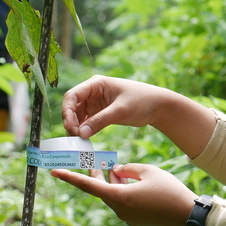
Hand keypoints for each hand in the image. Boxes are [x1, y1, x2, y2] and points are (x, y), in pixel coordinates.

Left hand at [51, 163, 197, 225]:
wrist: (187, 215)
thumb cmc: (169, 190)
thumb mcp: (148, 171)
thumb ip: (128, 169)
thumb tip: (116, 171)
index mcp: (120, 196)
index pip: (89, 185)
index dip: (71, 178)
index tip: (54, 172)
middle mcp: (119, 209)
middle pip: (101, 189)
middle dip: (98, 174)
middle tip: (93, 158)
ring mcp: (126, 216)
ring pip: (112, 194)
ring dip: (112, 181)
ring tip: (118, 166)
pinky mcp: (134, 218)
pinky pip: (121, 201)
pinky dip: (121, 189)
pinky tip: (131, 180)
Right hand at [62, 75, 176, 137]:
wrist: (158, 106)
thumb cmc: (141, 101)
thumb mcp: (121, 110)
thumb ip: (101, 120)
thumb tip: (81, 133)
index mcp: (96, 84)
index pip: (73, 95)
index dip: (67, 111)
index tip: (70, 127)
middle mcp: (93, 92)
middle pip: (72, 107)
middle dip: (71, 122)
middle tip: (75, 138)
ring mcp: (95, 103)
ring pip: (77, 116)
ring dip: (76, 128)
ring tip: (79, 142)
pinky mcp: (100, 113)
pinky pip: (86, 122)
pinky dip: (84, 131)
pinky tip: (85, 141)